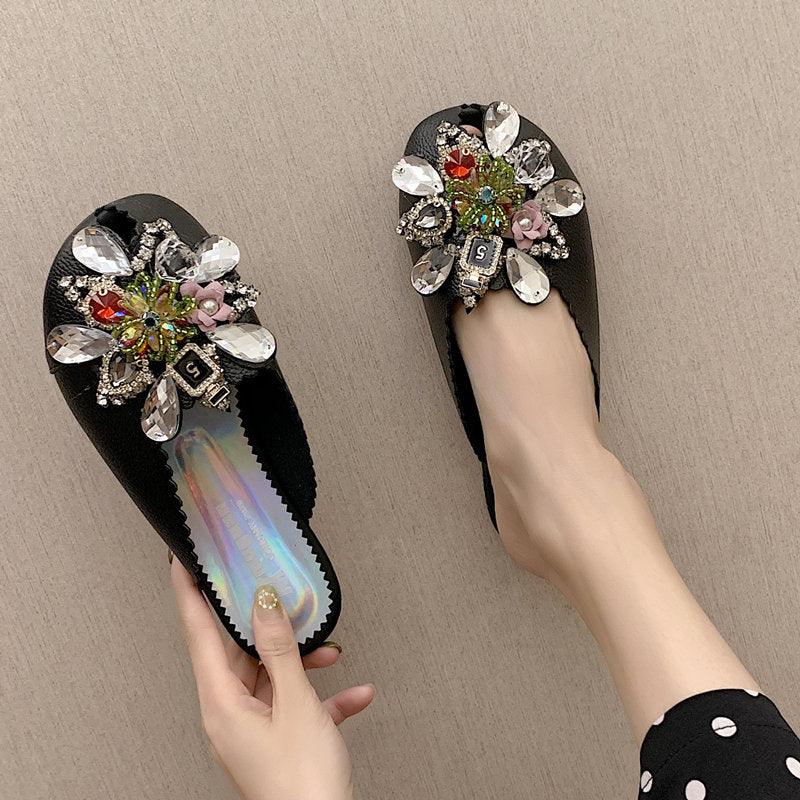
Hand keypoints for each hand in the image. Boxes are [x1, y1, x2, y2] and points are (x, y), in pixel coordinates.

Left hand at [171, 559, 374, 799]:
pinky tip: (354, 692)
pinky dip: (323, 695)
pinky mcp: (277, 741)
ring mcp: (253, 729)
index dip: (189, 593)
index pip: (198, 633)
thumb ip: (279, 649)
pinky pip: (296, 704)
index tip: (182, 561)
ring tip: (330, 647)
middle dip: (262, 622)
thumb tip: (263, 603)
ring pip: (271, 675)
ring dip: (303, 659)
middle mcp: (230, 714)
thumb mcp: (295, 704)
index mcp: (221, 704)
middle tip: (266, 586)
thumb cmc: (302, 785)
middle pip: (238, 651)